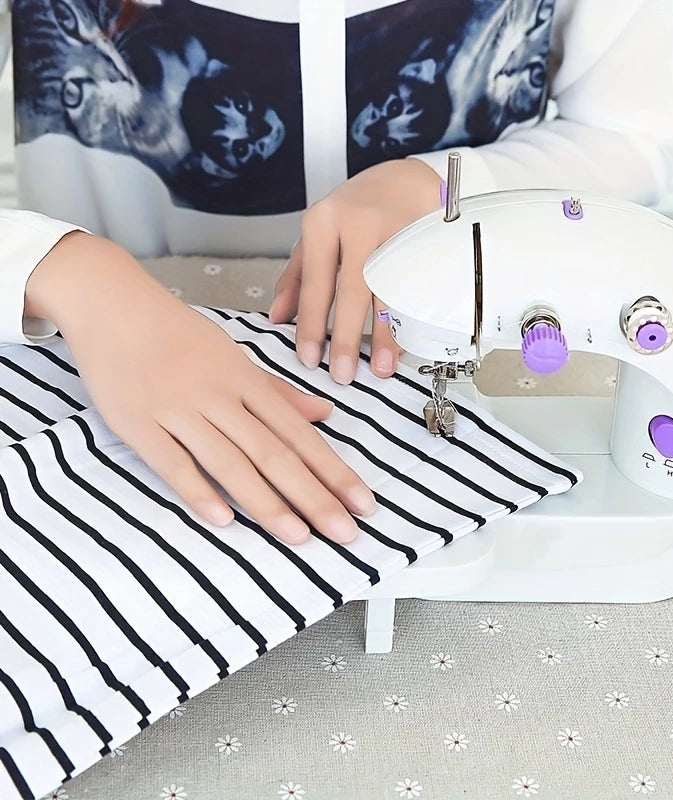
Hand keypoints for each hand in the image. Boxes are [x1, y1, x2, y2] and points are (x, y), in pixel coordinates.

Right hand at [27, 234, 375, 542]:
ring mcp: (179, 411)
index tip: (362, 503)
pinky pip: (172, 463)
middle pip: (274, 453)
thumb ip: (278, 392)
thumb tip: (325, 414)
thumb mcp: (234, 357)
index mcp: (247, 381)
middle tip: (345, 533)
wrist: (114, 305)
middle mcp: (220, 397)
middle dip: (313, 496)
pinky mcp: (139, 425)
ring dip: (267, 502)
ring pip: (230, 462)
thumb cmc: (178, 334)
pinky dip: (198, 490)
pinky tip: (224, 520)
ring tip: (298, 536)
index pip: (300, 434)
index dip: (333, 471)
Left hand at [269, 158, 441, 383]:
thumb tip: (277, 317)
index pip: (313, 283)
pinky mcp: (423, 238)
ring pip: (388, 291)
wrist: (404, 179)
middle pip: (350, 290)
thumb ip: (296, 276)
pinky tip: (406, 342)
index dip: (310, 325)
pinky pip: (415, 286)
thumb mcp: (317, 236)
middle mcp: (356, 223)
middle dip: (345, 338)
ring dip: (383, 335)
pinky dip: (409, 319)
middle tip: (342, 373)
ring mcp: (395, 229)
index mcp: (322, 222)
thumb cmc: (356, 211)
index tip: (309, 359)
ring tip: (380, 367)